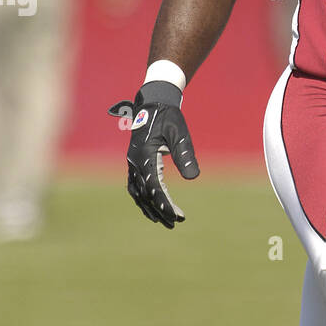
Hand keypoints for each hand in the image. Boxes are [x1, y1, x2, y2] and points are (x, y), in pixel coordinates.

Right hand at [108, 81, 199, 227]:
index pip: (153, 185)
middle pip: (145, 193)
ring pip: (138, 193)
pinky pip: (136, 187)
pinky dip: (144, 199)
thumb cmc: (168, 116)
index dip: (164, 202)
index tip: (175, 215)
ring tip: (165, 222)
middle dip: (159, 210)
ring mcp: (132, 164)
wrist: (153, 103)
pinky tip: (153, 208)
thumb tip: (193, 177)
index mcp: (144, 155)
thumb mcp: (179, 133)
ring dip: (150, 208)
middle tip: (175, 223)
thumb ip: (184, 153)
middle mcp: (135, 162)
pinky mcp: (135, 164)